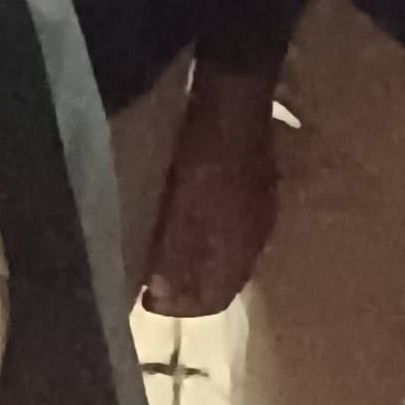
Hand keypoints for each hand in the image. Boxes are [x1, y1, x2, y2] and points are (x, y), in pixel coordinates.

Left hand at [140, 64, 280, 318]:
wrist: (236, 98)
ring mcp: (257, 209)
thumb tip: (164, 297)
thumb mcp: (187, 209)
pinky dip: (203, 237)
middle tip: (152, 281)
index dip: (180, 306)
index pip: (215, 297)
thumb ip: (179, 253)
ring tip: (161, 254)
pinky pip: (228, 229)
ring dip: (195, 262)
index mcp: (242, 246)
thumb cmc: (207, 157)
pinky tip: (183, 223)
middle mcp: (256, 235)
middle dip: (188, 287)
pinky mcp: (252, 186)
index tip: (146, 300)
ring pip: (226, 253)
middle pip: (222, 279)